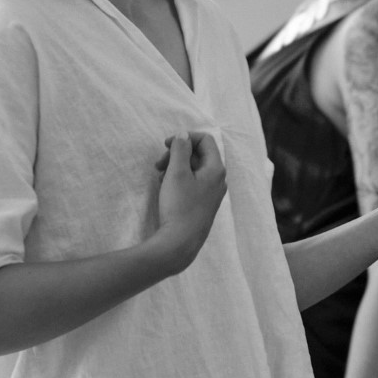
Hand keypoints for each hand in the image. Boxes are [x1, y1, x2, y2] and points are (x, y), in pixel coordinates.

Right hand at [154, 132, 226, 270]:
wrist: (180, 242)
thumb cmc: (179, 206)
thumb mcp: (177, 172)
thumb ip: (180, 149)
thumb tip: (183, 135)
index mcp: (216, 169)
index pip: (205, 140)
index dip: (185, 137)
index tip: (166, 145)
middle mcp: (218, 180)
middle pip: (199, 154)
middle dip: (177, 153)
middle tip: (159, 163)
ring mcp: (212, 193)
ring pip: (194, 169)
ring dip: (176, 166)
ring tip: (160, 176)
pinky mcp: (204, 204)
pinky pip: (193, 183)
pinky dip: (179, 179)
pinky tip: (166, 187)